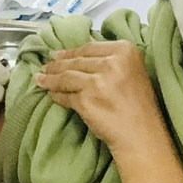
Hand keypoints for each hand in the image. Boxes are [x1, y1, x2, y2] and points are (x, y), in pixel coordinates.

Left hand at [32, 40, 165, 152]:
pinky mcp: (86, 100)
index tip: (57, 54)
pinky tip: (51, 95)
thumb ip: (111, 59)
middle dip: (57, 65)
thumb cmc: (138, 106)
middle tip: (45, 67)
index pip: (89, 48)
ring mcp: (98, 82)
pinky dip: (56, 96)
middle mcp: (112, 63)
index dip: (70, 52)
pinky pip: (65, 96)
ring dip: (51, 79)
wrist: (142, 134)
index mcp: (125, 51)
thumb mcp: (131, 71)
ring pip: (66, 77)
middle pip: (76, 61)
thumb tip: (79, 52)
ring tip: (40, 79)